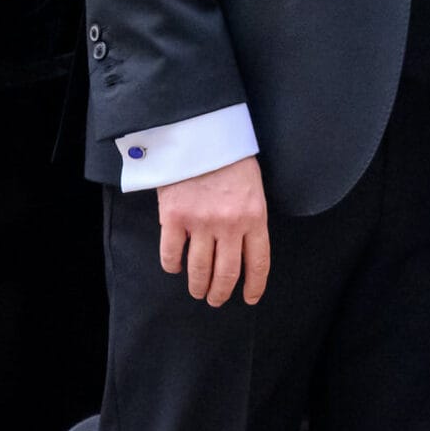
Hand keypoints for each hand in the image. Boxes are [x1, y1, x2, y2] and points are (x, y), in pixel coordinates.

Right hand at [158, 156, 269, 306]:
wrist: (199, 131)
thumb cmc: (228, 157)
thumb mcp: (252, 186)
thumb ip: (249, 216)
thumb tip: (244, 248)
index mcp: (254, 216)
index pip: (257, 263)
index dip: (254, 286)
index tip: (249, 298)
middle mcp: (229, 224)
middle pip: (226, 274)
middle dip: (220, 293)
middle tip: (215, 299)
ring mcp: (201, 222)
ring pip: (199, 271)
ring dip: (198, 286)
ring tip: (197, 290)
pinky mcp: (174, 218)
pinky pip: (171, 255)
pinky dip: (172, 266)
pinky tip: (175, 266)